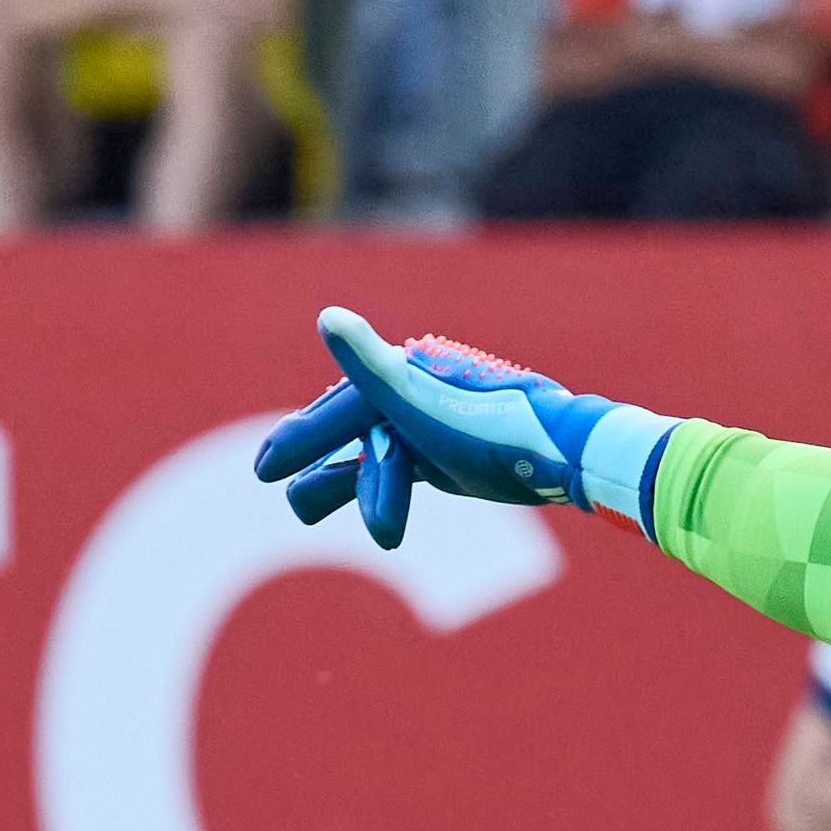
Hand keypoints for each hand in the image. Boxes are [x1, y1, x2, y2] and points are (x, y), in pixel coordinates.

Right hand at [252, 307, 673, 549]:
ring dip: (338, 481)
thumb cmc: (493, 431)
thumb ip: (371, 368)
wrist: (564, 453)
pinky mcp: (451, 454)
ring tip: (302, 510)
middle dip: (312, 453)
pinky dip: (376, 488)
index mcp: (405, 378)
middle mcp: (416, 395)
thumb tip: (329, 317)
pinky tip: (364, 512)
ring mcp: (433, 426)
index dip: (301, 438)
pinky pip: (401, 470)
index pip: (340, 410)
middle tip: (267, 473)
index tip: (266, 471)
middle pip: (349, 427)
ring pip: (371, 454)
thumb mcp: (422, 406)